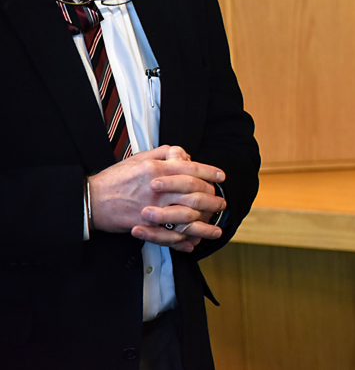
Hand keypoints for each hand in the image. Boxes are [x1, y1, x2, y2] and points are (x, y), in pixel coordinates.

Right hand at [88, 146, 225, 251]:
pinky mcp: (144, 226)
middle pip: (194, 195)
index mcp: (158, 170)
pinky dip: (182, 241)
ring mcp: (152, 209)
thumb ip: (163, 154)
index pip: (191, 169)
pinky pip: (168, 236)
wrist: (89, 199)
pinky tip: (193, 243)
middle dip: (212, 200)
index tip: (221, 177)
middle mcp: (158, 190)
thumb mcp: (139, 159)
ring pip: (186, 218)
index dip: (210, 173)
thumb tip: (183, 154)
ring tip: (216, 230)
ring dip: (204, 226)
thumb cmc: (114, 178)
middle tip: (222, 204)